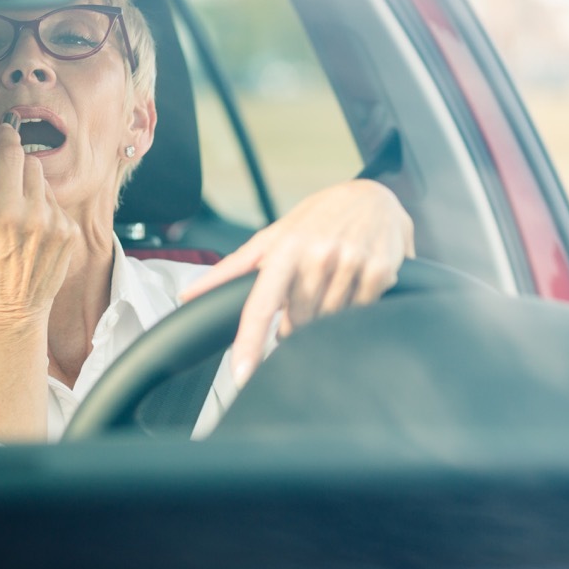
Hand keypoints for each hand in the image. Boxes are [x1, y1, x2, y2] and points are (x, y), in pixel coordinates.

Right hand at [0, 119, 78, 323]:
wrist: (13, 309)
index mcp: (7, 213)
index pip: (13, 157)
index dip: (7, 138)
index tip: (5, 129)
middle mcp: (38, 215)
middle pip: (32, 165)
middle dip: (16, 169)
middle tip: (2, 190)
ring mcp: (59, 224)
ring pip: (44, 185)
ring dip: (30, 192)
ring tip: (16, 221)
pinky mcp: (72, 233)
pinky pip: (56, 205)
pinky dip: (44, 210)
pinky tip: (32, 234)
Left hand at [179, 179, 413, 387]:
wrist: (373, 196)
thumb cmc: (318, 218)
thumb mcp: (274, 235)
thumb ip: (233, 269)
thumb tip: (189, 294)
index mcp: (286, 247)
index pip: (261, 303)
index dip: (251, 341)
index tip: (243, 372)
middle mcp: (318, 253)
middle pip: (299, 320)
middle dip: (298, 319)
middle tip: (306, 294)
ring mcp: (350, 261)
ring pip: (329, 319)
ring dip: (326, 314)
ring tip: (331, 283)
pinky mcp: (379, 270)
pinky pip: (360, 311)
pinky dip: (353, 307)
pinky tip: (353, 283)